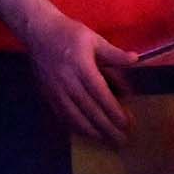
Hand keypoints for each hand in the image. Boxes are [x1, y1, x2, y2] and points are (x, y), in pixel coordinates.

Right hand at [23, 12, 137, 146]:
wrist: (38, 32)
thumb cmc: (69, 33)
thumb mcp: (94, 39)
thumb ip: (114, 53)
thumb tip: (135, 60)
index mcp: (82, 67)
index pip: (101, 94)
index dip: (114, 111)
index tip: (127, 124)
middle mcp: (68, 82)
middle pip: (89, 110)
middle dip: (106, 127)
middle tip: (121, 140)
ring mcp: (56, 90)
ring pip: (74, 117)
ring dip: (92, 132)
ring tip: (106, 141)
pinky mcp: (47, 94)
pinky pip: (62, 115)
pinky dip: (75, 127)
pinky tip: (86, 133)